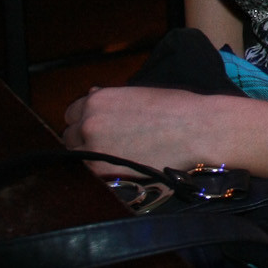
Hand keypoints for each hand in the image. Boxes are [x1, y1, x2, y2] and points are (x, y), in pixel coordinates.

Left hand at [62, 85, 210, 173]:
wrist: (198, 131)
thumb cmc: (176, 108)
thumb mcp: (138, 94)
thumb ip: (110, 99)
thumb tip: (91, 96)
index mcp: (97, 100)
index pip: (72, 112)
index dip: (84, 118)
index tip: (96, 125)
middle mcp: (88, 124)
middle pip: (69, 135)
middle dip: (83, 137)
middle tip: (106, 142)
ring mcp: (93, 151)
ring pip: (78, 156)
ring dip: (91, 155)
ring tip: (116, 155)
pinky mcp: (104, 174)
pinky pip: (92, 173)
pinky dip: (103, 170)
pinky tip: (122, 165)